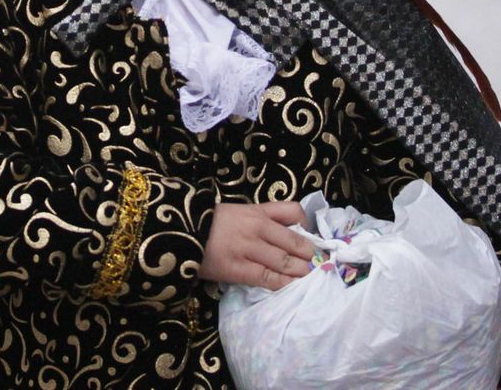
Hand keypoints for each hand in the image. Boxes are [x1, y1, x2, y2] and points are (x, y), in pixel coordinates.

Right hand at [200, 201, 314, 290]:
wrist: (177, 231)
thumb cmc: (206, 222)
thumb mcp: (235, 211)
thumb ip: (258, 218)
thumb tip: (283, 233)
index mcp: (257, 210)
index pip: (292, 211)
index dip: (307, 226)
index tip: (313, 238)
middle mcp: (258, 227)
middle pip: (295, 240)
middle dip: (312, 254)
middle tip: (323, 265)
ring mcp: (249, 248)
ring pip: (285, 261)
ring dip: (303, 271)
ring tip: (314, 278)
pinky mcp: (239, 269)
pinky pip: (268, 278)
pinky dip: (284, 284)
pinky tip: (295, 289)